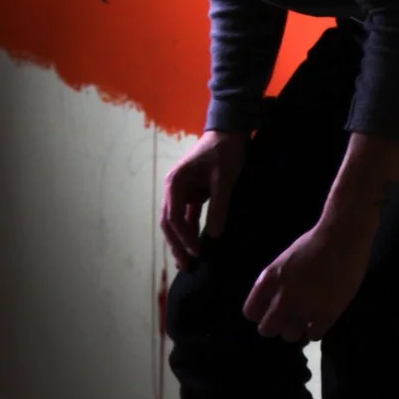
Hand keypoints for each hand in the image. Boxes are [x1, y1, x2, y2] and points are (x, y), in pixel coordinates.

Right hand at [161, 129, 249, 269]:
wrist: (229, 132)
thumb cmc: (225, 152)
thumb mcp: (224, 179)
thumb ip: (219, 206)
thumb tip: (215, 235)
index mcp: (176, 183)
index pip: (174, 218)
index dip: (184, 237)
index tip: (198, 252)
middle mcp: (173, 188)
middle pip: (169, 223)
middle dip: (177, 245)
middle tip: (187, 266)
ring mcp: (181, 191)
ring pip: (176, 221)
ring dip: (181, 240)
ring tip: (188, 262)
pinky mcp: (191, 193)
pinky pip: (187, 216)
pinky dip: (190, 230)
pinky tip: (196, 245)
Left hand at [243, 215, 374, 342]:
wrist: (343, 238)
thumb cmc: (314, 244)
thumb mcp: (283, 261)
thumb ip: (275, 283)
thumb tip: (273, 303)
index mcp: (268, 280)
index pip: (251, 312)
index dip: (262, 314)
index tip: (273, 311)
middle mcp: (282, 298)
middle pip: (266, 330)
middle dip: (278, 325)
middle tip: (290, 319)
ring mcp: (303, 308)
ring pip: (290, 336)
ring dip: (298, 329)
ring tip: (308, 318)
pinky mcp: (325, 315)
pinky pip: (314, 336)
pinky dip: (317, 330)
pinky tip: (322, 318)